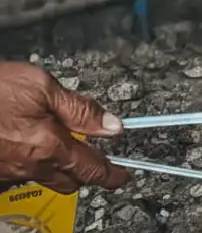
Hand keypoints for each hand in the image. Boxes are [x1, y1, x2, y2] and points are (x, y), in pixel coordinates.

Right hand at [0, 62, 130, 193]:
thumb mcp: (42, 86)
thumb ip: (79, 108)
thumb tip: (112, 125)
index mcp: (49, 146)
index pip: (92, 169)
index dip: (112, 174)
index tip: (123, 176)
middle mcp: (29, 166)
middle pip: (69, 181)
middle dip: (85, 171)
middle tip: (93, 154)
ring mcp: (7, 172)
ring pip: (43, 178)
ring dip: (56, 166)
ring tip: (56, 142)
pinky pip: (19, 174)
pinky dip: (29, 162)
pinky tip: (24, 142)